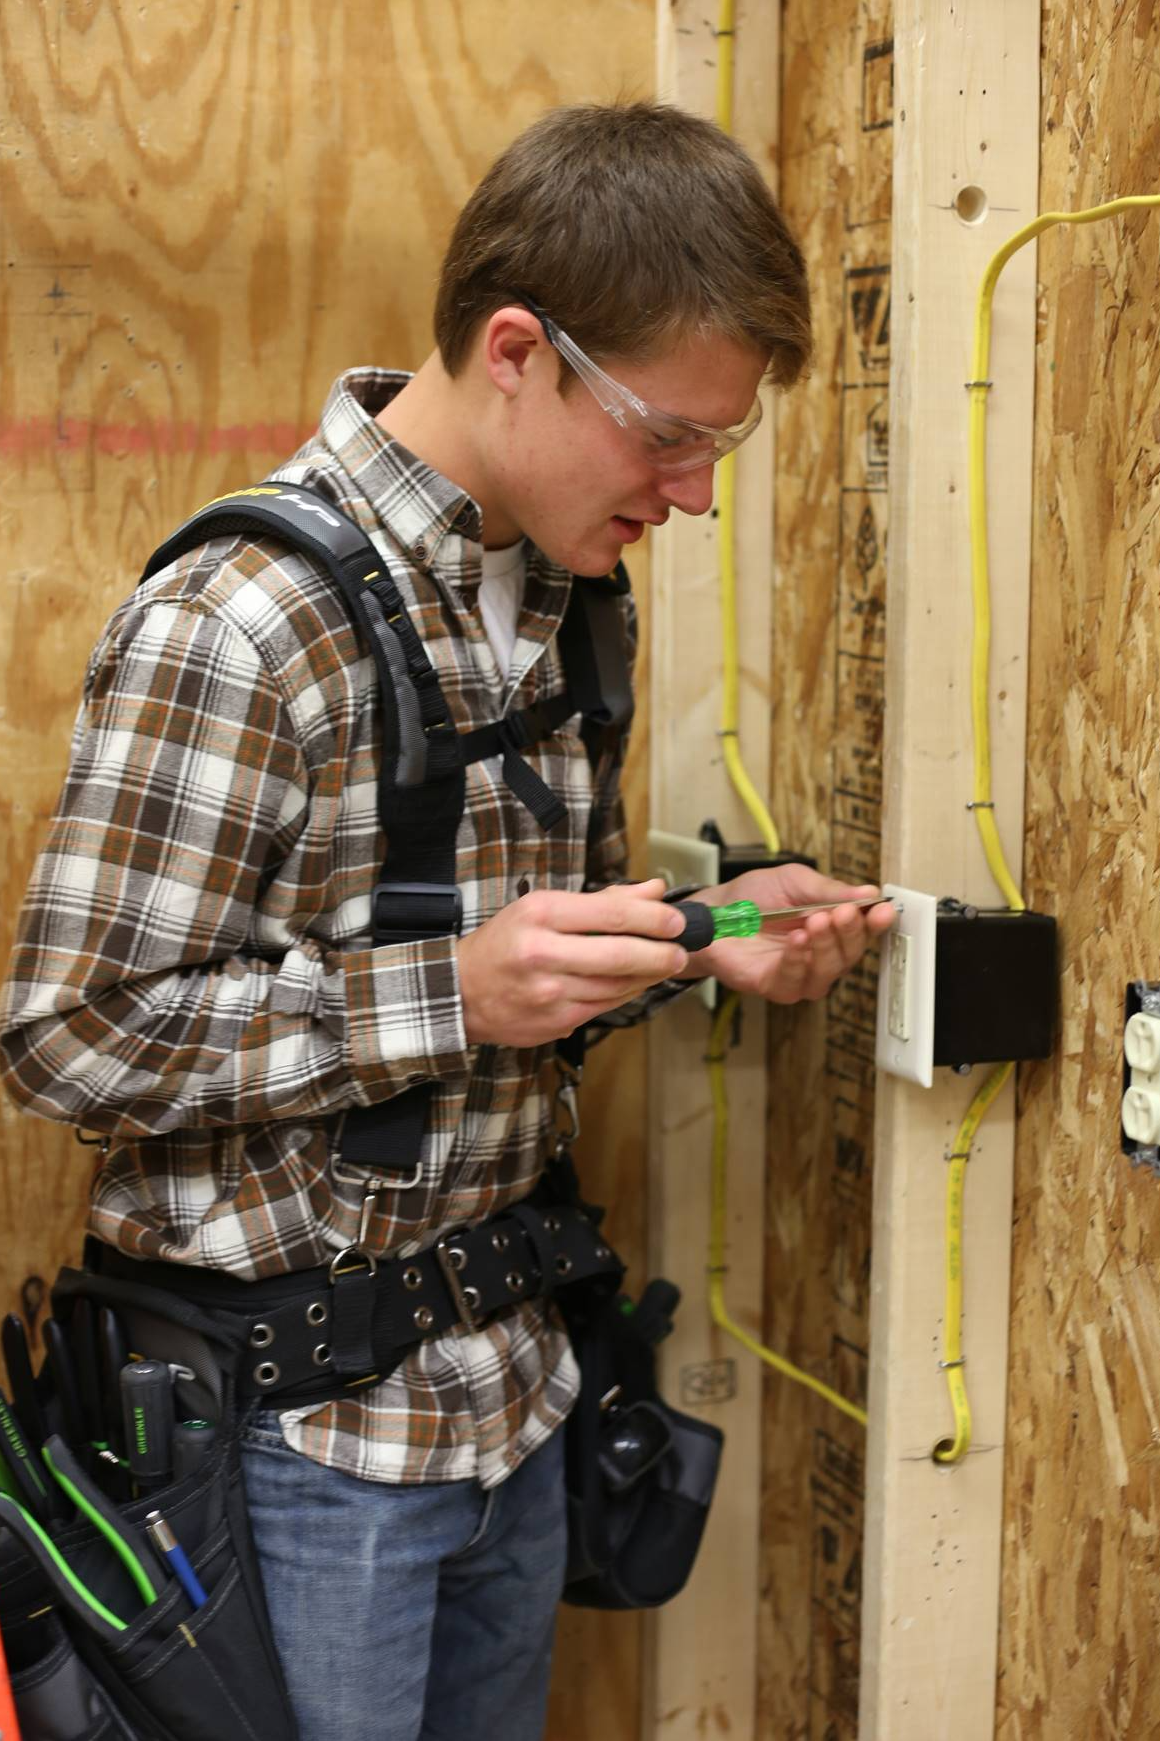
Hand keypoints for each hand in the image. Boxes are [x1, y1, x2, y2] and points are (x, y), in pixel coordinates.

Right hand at [457, 878, 688, 1047]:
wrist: (461, 992)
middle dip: (660, 953)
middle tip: (681, 950)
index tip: (676, 920)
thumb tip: (655, 890)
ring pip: (616, 985)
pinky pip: (605, 1006)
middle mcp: (543, 953)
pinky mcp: (555, 1022)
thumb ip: (603, 901)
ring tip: (664, 964)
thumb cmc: (505, 943)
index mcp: (540, 915)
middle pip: (619, 955)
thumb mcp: (543, 907)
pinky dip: (626, 994)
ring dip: (648, 976)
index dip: (652, 919)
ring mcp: (549, 993)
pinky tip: (635, 983)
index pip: (610, 914)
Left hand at [679, 865, 896, 1003]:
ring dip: (827, 946)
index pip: (863, 930)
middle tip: (842, 912)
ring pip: (829, 971)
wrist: (711, 912)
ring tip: (817, 922)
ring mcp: (799, 974)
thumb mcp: (793, 881)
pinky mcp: (774, 986)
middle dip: (850, 932)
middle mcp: (820, 954)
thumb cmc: (752, 898)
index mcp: (830, 927)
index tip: (882, 909)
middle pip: (851, 953)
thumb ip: (827, 890)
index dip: (875, 922)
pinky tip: (797, 941)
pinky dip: (798, 960)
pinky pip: (795, 982)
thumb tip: (867, 894)